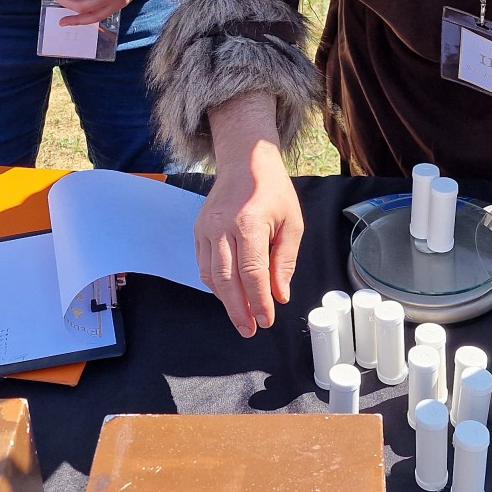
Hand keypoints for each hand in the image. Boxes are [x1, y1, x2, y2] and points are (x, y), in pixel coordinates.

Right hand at [195, 144, 302, 336]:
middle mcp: (222, 227)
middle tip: (250, 329)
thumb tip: (279, 295)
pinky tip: (230, 294)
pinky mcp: (198, 230)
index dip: (259, 302)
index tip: (267, 320)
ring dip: (225, 301)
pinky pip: (204, 266)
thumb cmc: (272, 190)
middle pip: (226, 281)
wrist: (244, 161)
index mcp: (249, 224)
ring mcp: (206, 229)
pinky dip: (216, 285)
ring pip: (211, 276)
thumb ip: (285, 261)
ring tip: (241, 316)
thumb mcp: (292, 223)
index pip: (252, 273)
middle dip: (239, 310)